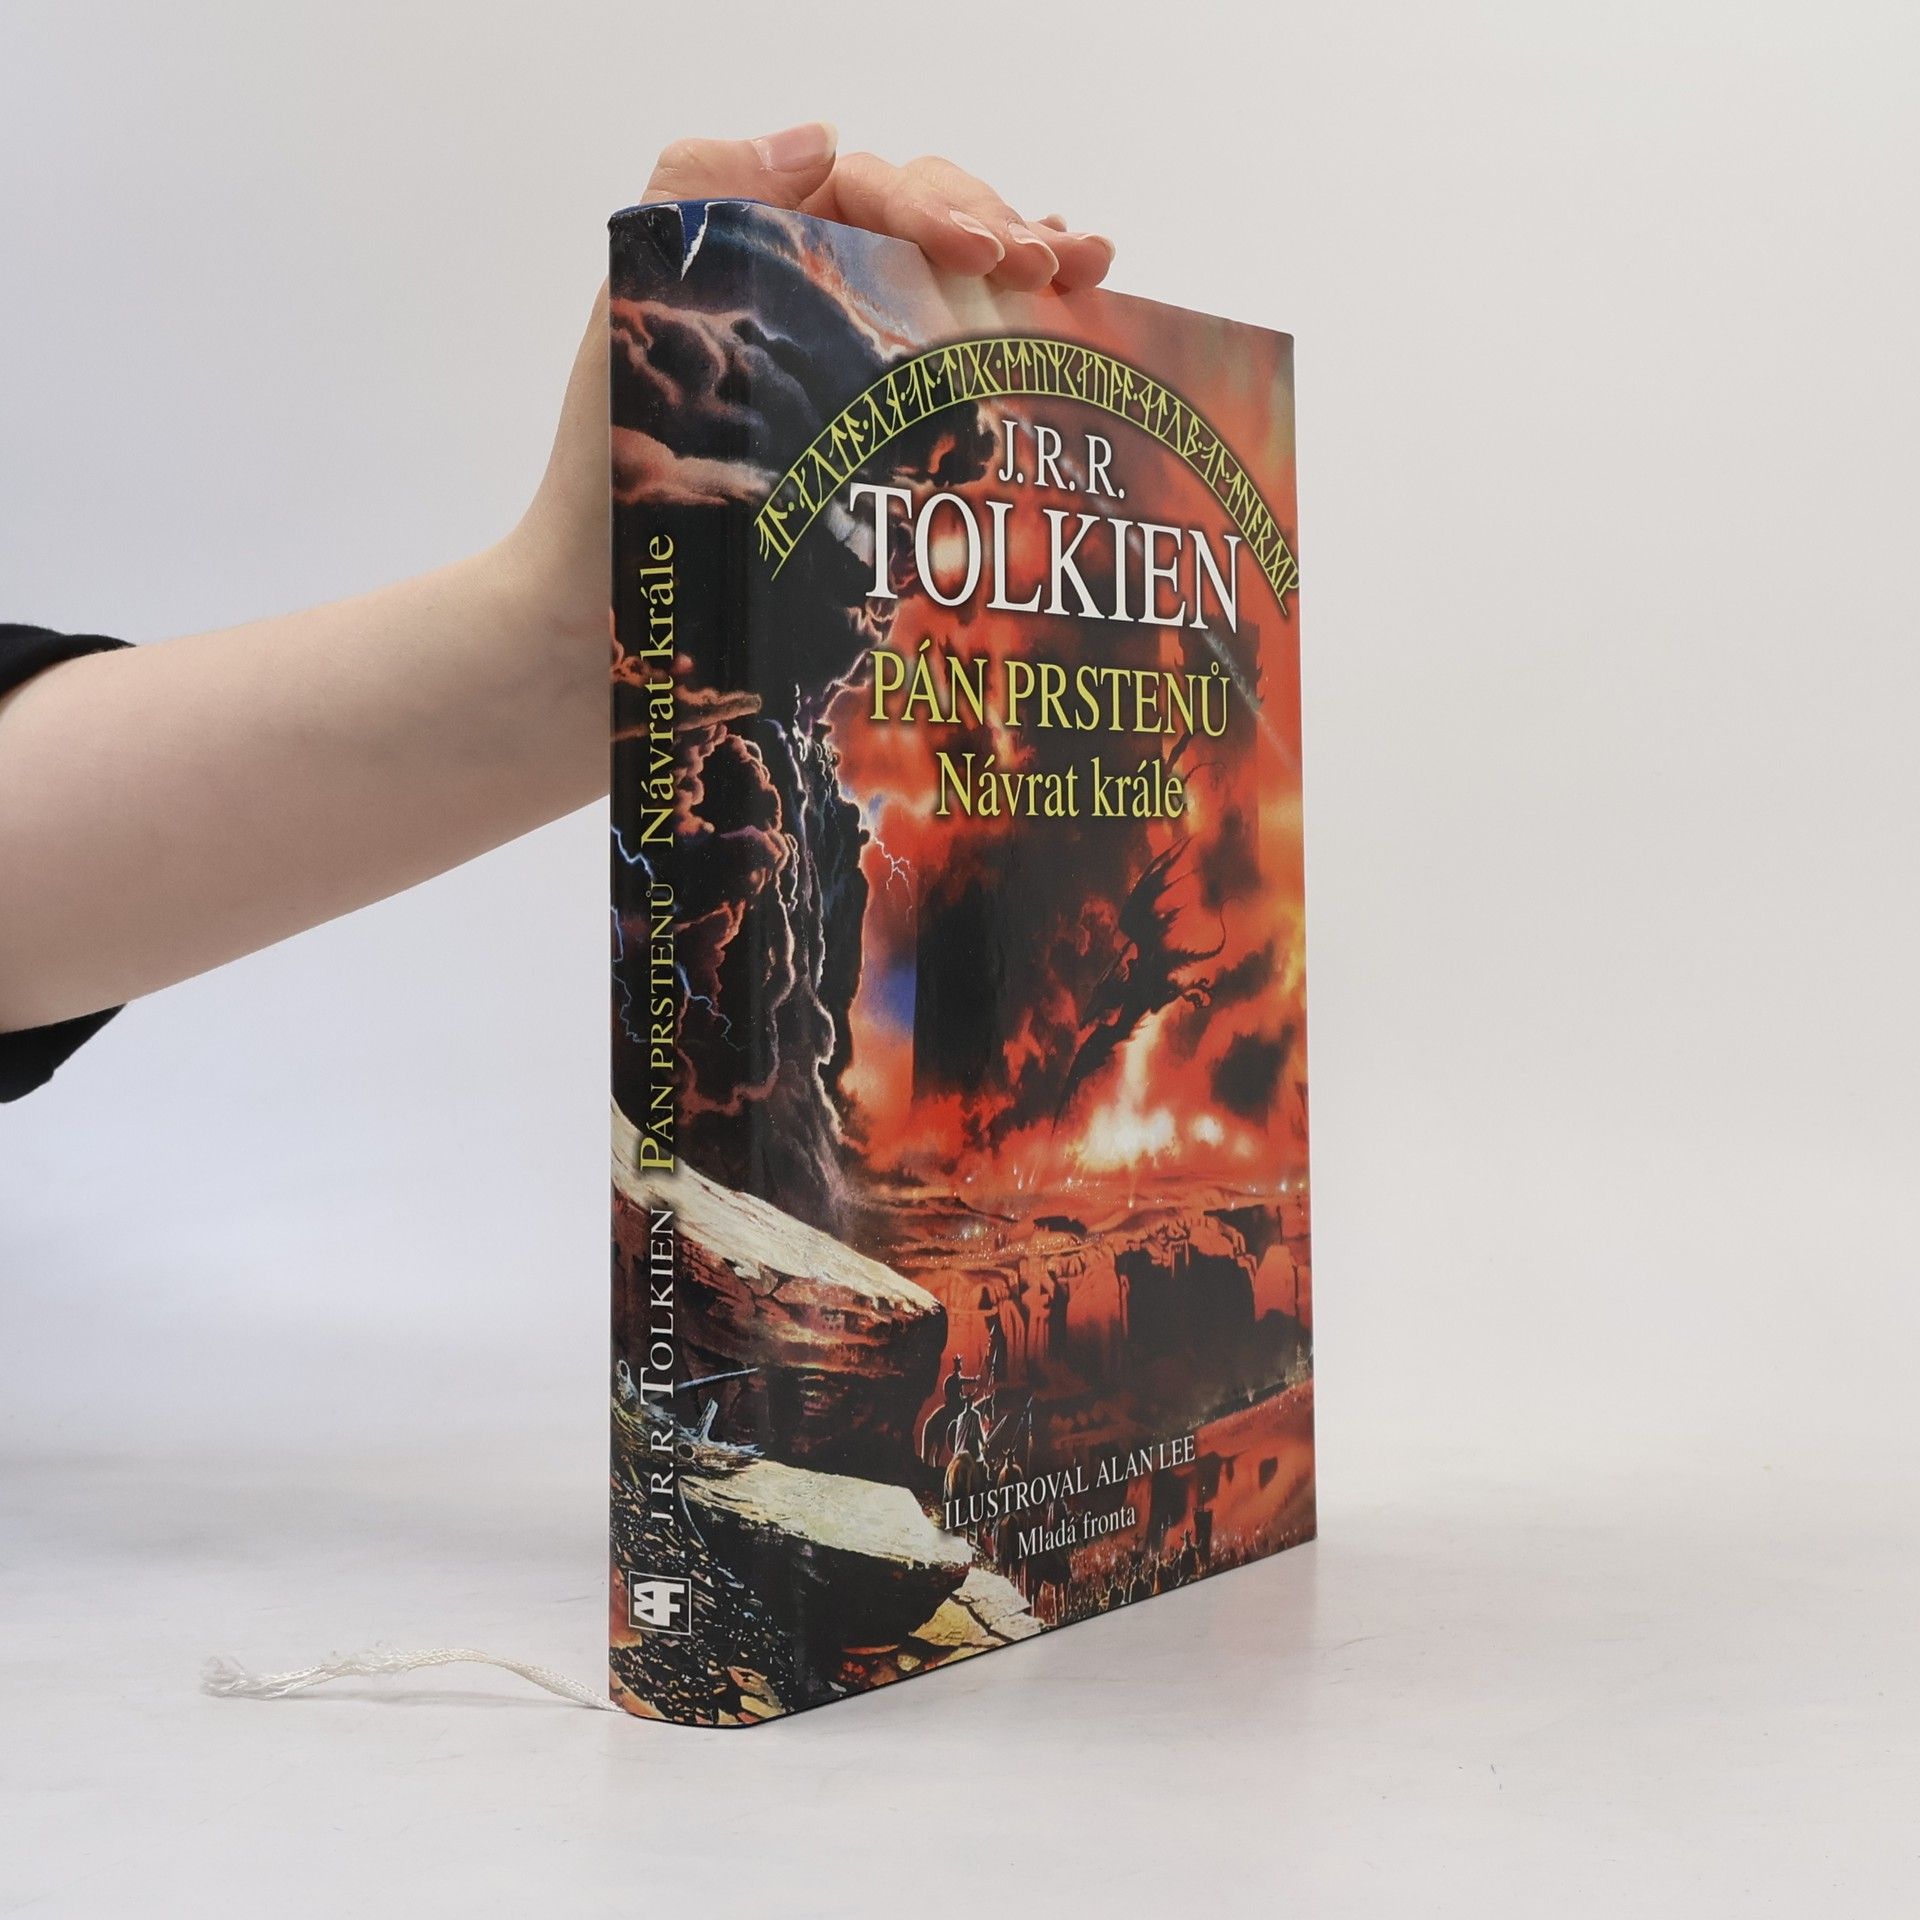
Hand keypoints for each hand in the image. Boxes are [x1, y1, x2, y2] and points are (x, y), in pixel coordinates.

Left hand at [508, 124, 1116, 656]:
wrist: (609, 616)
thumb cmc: (605, 485)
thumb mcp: (628, 317)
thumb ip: (696, 197)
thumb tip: (822, 139)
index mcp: (755, 257)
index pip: (868, 193)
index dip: (938, 205)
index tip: (983, 256)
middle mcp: (808, 302)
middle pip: (927, 228)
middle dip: (998, 229)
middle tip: (1053, 267)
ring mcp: (851, 373)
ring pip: (954, 287)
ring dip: (1025, 263)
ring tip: (1085, 270)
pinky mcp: (877, 447)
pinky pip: (958, 368)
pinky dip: (1016, 334)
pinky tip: (1072, 318)